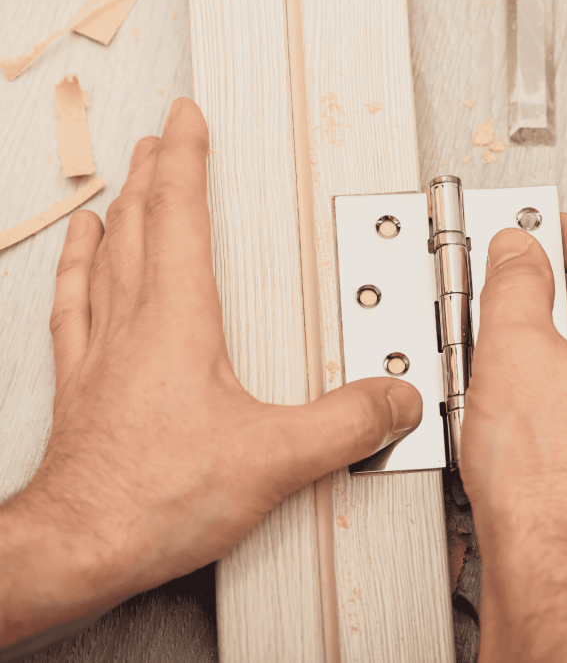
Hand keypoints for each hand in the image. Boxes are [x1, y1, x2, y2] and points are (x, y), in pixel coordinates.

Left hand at [0, 99, 422, 645]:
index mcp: (176, 320)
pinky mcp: (83, 387)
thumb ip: (345, 424)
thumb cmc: (153, 499)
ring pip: (102, 259)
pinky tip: (76, 258)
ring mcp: (99, 353)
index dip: (183, 159)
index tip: (185, 120)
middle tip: (159, 139)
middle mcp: (130, 325)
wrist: (78, 546)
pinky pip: (73, 306)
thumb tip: (393, 403)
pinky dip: (75, 269)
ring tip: (118, 187)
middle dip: (151, 174)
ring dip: (115, 213)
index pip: (177, 215)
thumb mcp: (275, 458)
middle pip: (138, 225)